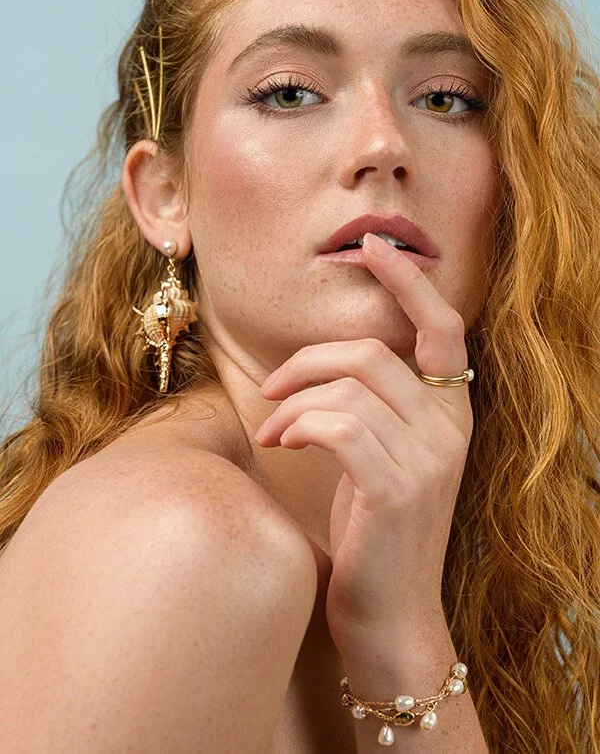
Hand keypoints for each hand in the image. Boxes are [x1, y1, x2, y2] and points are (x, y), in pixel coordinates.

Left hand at [254, 232, 473, 651]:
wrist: (390, 615)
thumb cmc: (373, 530)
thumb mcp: (381, 455)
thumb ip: (371, 404)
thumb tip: (320, 362)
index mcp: (452, 412)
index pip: (444, 326)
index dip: (409, 282)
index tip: (372, 247)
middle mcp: (452, 427)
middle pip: (373, 351)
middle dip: (310, 359)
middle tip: (273, 386)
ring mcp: (431, 458)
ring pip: (349, 386)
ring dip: (295, 402)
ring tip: (273, 431)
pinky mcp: (398, 487)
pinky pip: (337, 423)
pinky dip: (297, 424)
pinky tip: (280, 443)